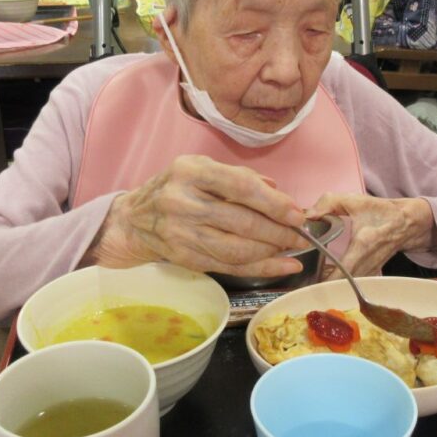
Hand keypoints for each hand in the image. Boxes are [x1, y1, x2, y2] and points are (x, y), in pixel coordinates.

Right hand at [87, 155, 309, 276]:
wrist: (134, 218)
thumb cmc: (176, 187)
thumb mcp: (202, 168)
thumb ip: (240, 177)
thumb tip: (280, 193)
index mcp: (191, 171)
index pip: (240, 188)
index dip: (273, 203)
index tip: (297, 214)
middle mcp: (183, 202)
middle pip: (241, 222)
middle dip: (279, 232)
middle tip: (302, 235)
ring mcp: (181, 233)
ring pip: (236, 249)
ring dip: (272, 252)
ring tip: (294, 250)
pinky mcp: (184, 257)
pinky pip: (229, 266)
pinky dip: (260, 268)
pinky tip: (282, 266)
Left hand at [307, 194, 433, 277]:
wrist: (406, 222)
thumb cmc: (380, 211)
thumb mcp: (354, 201)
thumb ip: (328, 203)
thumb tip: (307, 216)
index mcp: (362, 245)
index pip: (344, 271)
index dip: (326, 278)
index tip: (308, 278)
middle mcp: (368, 262)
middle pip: (342, 284)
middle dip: (322, 283)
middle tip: (303, 278)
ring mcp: (371, 270)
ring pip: (347, 286)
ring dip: (330, 284)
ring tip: (311, 277)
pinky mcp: (372, 273)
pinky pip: (353, 283)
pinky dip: (340, 282)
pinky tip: (327, 274)